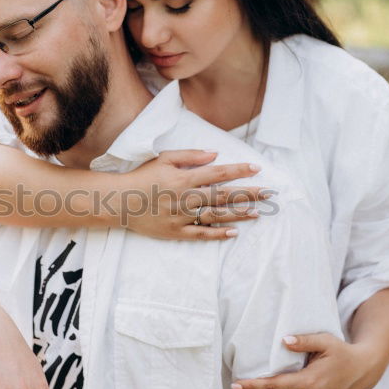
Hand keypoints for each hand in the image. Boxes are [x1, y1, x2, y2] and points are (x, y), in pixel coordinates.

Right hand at [121, 150, 274, 239]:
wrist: (120, 201)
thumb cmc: (143, 177)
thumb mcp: (164, 158)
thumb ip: (190, 155)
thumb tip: (215, 154)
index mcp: (184, 178)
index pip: (217, 173)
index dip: (238, 171)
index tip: (256, 169)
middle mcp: (186, 197)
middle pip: (222, 195)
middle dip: (247, 193)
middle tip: (269, 193)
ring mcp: (181, 216)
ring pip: (215, 215)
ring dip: (238, 214)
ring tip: (257, 212)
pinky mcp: (176, 232)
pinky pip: (200, 234)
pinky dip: (217, 234)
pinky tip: (233, 232)